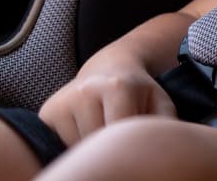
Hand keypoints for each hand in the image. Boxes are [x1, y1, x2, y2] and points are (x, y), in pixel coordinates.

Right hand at [38, 50, 176, 145]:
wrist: (110, 67)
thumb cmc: (140, 90)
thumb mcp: (160, 101)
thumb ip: (166, 123)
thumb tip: (169, 149)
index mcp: (118, 87)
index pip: (122, 133)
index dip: (129, 144)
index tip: (134, 145)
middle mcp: (86, 91)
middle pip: (99, 142)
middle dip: (111, 147)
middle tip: (120, 140)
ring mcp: (63, 102)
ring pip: (79, 148)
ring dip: (93, 149)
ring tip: (105, 131)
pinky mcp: (46, 113)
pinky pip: (60, 146)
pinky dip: (75, 147)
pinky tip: (87, 133)